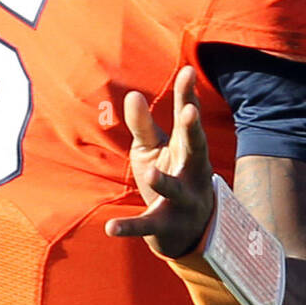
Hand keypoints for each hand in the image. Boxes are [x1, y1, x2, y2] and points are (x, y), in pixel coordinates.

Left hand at [105, 66, 215, 258]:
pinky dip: (128, 228)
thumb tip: (132, 94)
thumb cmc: (171, 175)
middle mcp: (192, 172)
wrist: (187, 233)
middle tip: (191, 112)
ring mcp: (181, 200)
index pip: (189, 119)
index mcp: (189, 149)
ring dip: (164, 181)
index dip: (188, 96)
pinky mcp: (163, 225)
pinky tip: (109, 228)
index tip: (188, 71)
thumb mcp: (155, 148)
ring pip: (174, 190)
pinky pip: (146, 226)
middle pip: (195, 149)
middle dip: (193, 131)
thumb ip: (144, 124)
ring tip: (150, 171)